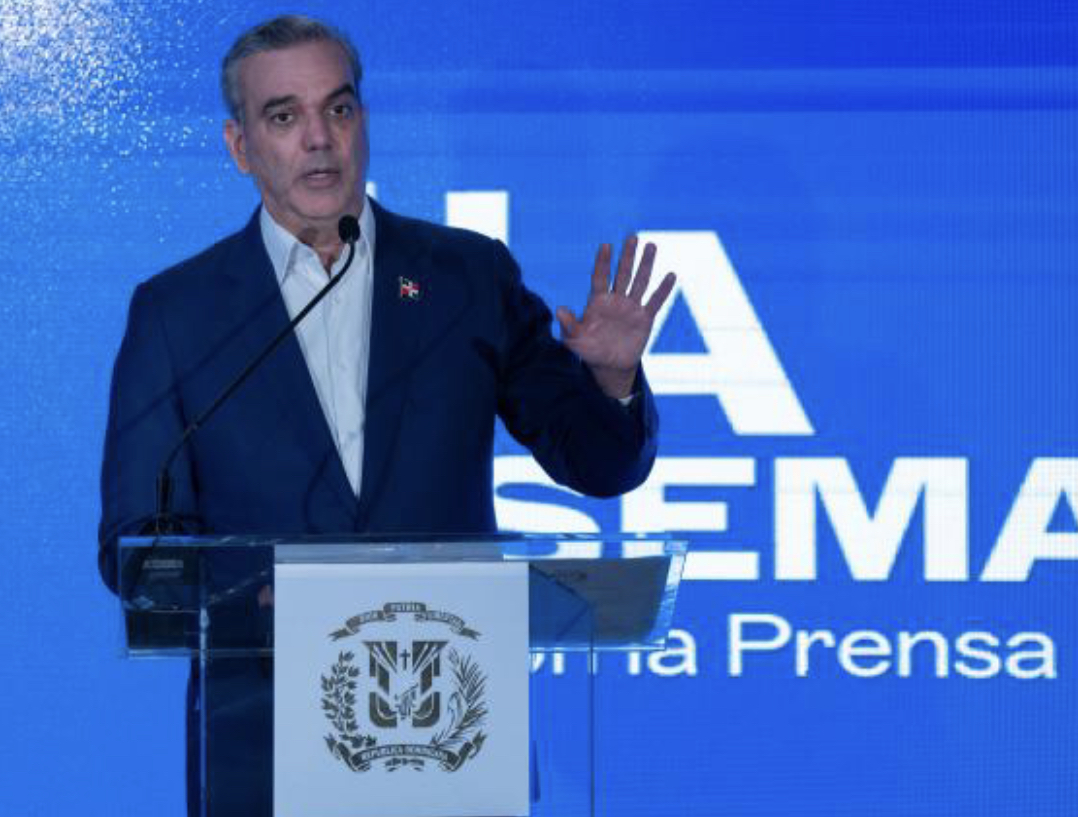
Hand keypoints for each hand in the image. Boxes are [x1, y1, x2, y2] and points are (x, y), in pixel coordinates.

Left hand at [556, 236, 675, 398]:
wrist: (609, 366)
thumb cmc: (588, 351)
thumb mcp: (575, 339)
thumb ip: (569, 325)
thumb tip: (558, 309)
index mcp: (598, 302)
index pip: (600, 277)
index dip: (603, 262)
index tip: (606, 245)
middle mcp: (616, 300)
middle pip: (623, 273)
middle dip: (628, 256)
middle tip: (633, 237)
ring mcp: (631, 308)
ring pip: (640, 282)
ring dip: (646, 264)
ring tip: (652, 246)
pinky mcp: (645, 318)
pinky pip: (655, 302)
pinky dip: (663, 290)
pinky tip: (671, 275)